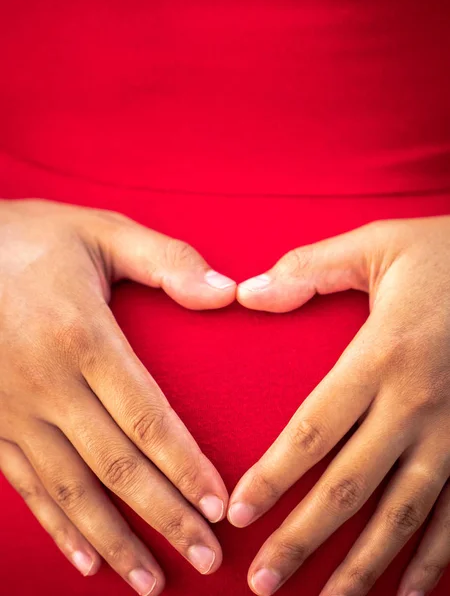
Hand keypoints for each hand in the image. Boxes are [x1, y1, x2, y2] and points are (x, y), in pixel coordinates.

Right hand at [0, 199, 235, 594]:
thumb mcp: (99, 231)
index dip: (186, 466)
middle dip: (165, 516)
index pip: (147, 418)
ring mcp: (12, 409)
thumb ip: (166, 259)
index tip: (219, 506)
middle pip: (117, 464)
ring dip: (115, 540)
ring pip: (72, 490)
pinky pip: (27, 486)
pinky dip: (58, 526)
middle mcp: (47, 384)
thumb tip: (228, 290)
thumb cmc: (30, 238)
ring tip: (152, 582)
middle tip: (207, 557)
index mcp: (82, 337)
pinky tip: (85, 559)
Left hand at [229, 216, 449, 595]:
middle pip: (351, 487)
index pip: (313, 430)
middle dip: (304, 539)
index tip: (239, 513)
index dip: (273, 476)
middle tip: (262, 582)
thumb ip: (307, 269)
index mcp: (382, 356)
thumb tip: (245, 293)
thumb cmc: (442, 253)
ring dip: (365, 566)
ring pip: (405, 515)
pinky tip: (412, 592)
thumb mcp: (374, 246)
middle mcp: (417, 404)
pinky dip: (436, 558)